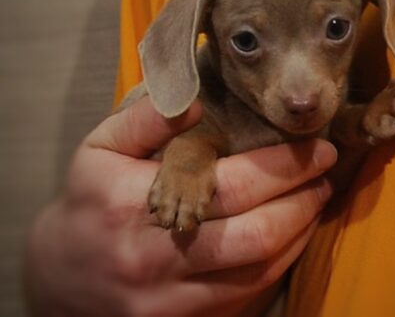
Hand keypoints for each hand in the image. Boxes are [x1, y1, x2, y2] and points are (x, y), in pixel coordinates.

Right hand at [24, 96, 336, 316]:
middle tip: (326, 172)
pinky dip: (281, 262)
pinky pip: (250, 295)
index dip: (284, 168)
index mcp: (135, 205)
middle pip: (256, 234)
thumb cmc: (91, 202)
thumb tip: (195, 104)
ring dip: (300, 231)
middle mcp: (156, 259)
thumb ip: (143, 119)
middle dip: (304, 199)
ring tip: (316, 198)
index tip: (316, 148)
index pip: (232, 186)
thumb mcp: (99, 149)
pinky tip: (292, 233)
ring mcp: (172, 299)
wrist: (62, 278)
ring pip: (260, 270)